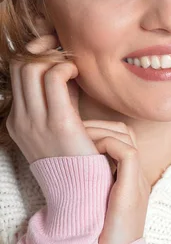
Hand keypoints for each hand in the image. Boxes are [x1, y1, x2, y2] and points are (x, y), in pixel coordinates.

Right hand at [6, 16, 98, 163]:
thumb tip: (66, 69)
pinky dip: (66, 67)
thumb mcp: (62, 123)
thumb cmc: (79, 156)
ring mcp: (36, 122)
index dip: (35, 54)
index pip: (15, 72)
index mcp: (18, 121)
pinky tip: (78, 74)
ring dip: (55, 57)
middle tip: (65, 51)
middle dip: (43, 49)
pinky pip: (55, 78)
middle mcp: (21, 120)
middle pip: (20, 65)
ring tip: (73, 65)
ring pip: (32, 67)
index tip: (56, 52)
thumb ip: (60, 98)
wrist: (83, 194)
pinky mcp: (59, 123)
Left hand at [82, 120, 150, 243]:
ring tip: (79, 138)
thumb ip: (90, 187)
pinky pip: (127, 152)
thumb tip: (68, 169)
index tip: (75, 133)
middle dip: (98, 125)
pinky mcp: (134, 190)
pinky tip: (88, 152)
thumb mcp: (94, 206)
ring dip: (100, 132)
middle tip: (75, 129)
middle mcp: (136, 177)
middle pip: (125, 132)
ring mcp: (138, 182)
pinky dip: (107, 145)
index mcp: (129, 180)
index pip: (122, 139)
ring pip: (126, 136)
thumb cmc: (98, 240)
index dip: (99, 130)